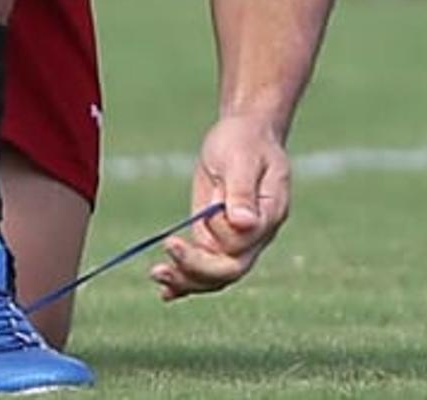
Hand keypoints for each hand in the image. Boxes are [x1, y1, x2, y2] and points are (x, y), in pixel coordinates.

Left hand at [150, 115, 290, 300]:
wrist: (243, 133)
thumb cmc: (246, 140)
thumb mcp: (242, 158)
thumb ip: (242, 191)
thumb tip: (243, 224)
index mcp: (269, 214)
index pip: (245, 242)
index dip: (220, 236)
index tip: (203, 214)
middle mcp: (255, 235)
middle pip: (230, 269)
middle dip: (197, 268)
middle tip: (168, 254)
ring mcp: (236, 241)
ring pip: (215, 275)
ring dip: (186, 280)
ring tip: (157, 274)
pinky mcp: (216, 238)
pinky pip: (203, 267)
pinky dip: (185, 281)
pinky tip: (166, 292)